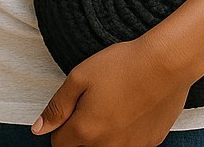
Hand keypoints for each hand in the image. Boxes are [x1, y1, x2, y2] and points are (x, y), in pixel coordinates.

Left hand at [31, 38, 193, 146]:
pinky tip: (134, 108)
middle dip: (82, 132)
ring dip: (105, 134)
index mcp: (85, 131)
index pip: (59, 144)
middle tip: (95, 102)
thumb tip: (38, 129)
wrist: (165, 64)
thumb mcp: (80, 76)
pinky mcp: (150, 143)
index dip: (61, 125)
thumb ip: (57, 106)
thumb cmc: (121, 65)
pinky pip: (130, 145)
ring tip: (115, 103)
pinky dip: (127, 133)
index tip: (72, 107)